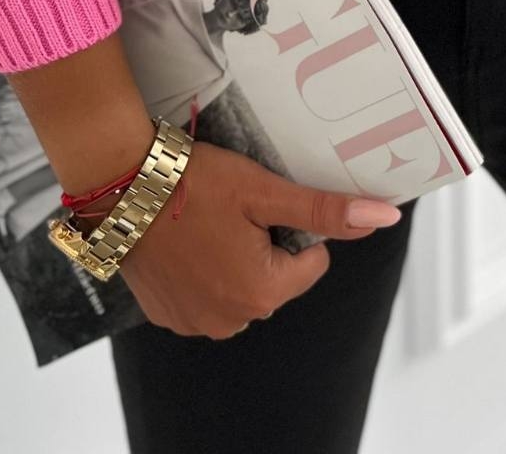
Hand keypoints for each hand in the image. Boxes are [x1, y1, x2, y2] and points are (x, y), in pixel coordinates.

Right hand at [118, 139, 401, 337]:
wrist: (122, 186)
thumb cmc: (195, 183)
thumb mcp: (266, 191)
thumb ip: (325, 210)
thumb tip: (384, 218)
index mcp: (261, 293)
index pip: (312, 261)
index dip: (292, 227)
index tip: (261, 206)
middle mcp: (229, 320)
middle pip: (276, 277)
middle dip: (264, 244)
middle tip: (233, 210)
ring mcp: (194, 322)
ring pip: (241, 287)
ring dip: (235, 258)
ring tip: (208, 222)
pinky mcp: (167, 315)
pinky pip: (206, 295)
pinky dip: (204, 270)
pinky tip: (186, 240)